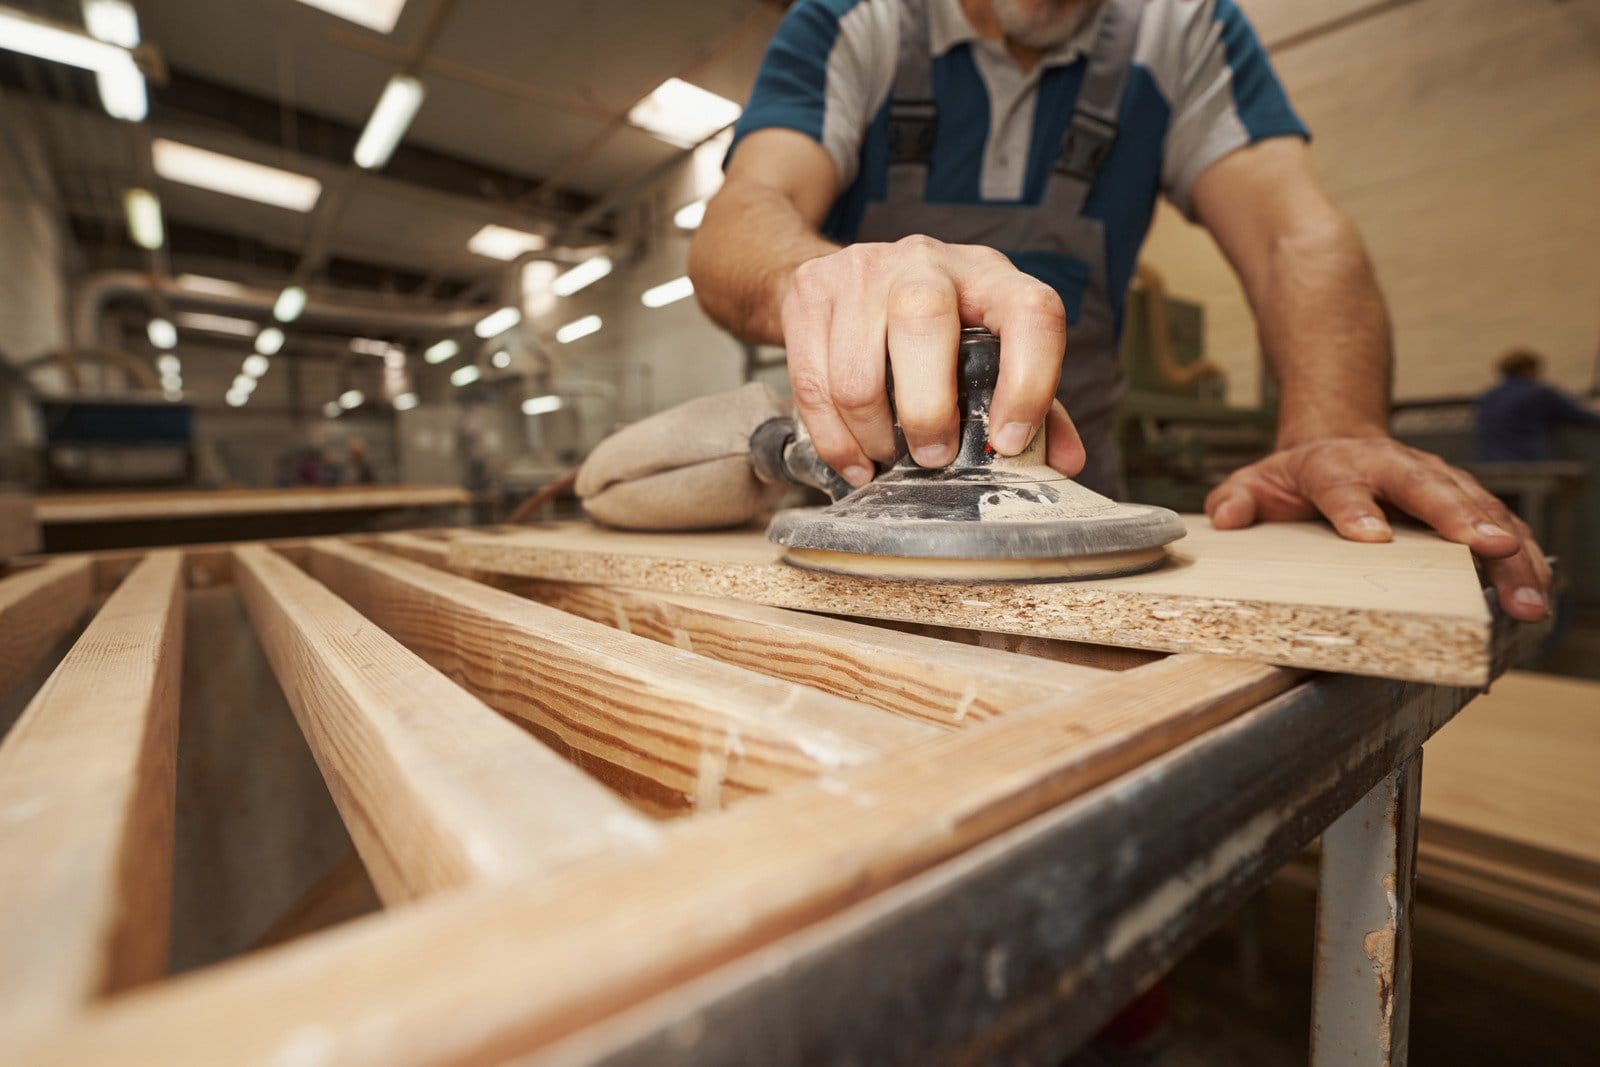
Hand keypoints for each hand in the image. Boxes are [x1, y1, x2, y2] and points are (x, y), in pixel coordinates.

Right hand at [778, 235, 1084, 486]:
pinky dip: (833, 439)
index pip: (1030, 312)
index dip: (1029, 382)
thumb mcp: (988, 346)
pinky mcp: (810, 293)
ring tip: (887, 461)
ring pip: (856, 368)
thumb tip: (1064, 460)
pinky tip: (854, 459)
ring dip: (873, 435)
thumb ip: (1032, 400)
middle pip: (922, 319)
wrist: (846, 274)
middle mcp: (926, 261)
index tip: (1010, 442)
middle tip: (934, 458)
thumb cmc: (934, 325)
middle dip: (927, 408)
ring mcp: (861, 271)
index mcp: (989, 275)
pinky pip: (812, 384)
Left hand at [1205, 436, 1551, 620]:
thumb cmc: (1296, 476)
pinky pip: (1499, 527)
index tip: (1373, 537)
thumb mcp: (1254, 480)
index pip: (1343, 485)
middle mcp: (1394, 466)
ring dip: (1509, 551)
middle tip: (1490, 549)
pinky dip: (1524, 556)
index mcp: (1335, 463)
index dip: (1355, 509)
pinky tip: (1539, 591)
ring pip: (1479, 510)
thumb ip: (1236, 498)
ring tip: (1527, 596)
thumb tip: (1225, 517)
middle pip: (1430, 489)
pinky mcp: (1463, 502)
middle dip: (1461, 519)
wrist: (1337, 442)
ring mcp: (1435, 481)